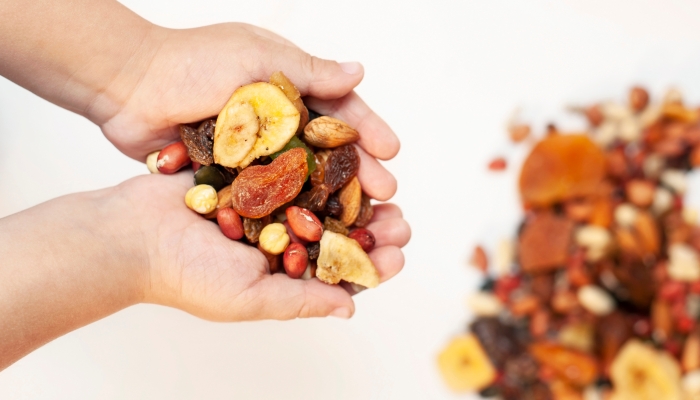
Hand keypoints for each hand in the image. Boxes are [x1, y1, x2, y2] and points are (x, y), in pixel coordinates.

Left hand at [100, 23, 399, 201]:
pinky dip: (291, 211)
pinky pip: (269, 196)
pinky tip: (312, 229)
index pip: (340, 111)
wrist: (128, 86)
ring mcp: (256, 152)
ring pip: (304, 179)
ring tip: (359, 219)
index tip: (391, 151)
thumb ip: (308, 72)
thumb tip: (359, 73)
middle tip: (387, 194)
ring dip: (332, 198)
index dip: (368, 130)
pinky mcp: (232, 177)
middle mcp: (278, 122)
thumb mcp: (256, 57)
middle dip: (360, 171)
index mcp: (290, 89)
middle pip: (329, 151)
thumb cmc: (192, 62)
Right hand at [118, 172, 410, 319]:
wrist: (131, 233)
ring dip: (352, 195)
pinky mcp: (250, 174)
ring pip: (320, 198)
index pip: (334, 273)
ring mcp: (264, 205)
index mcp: (280, 274)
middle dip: (370, 228)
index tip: (396, 258)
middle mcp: (277, 240)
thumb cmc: (185, 276)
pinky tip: (344, 159)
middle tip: (400, 221)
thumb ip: (301, 301)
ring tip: (384, 190)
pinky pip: (290, 167)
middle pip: (335, 233)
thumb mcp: (249, 299)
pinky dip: (317, 165)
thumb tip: (350, 308)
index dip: (369, 266)